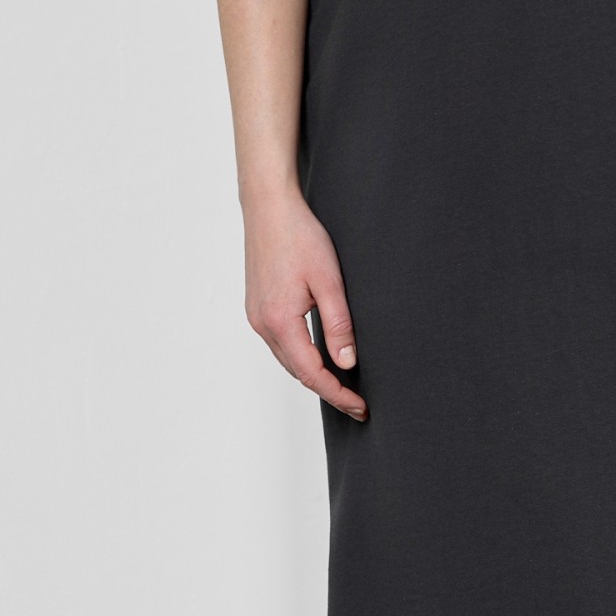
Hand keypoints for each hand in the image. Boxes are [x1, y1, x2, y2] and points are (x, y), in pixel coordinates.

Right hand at [242, 188, 367, 419]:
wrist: (269, 208)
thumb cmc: (300, 236)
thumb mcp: (328, 280)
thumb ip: (338, 323)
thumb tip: (347, 363)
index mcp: (280, 321)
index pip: (312, 373)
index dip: (337, 393)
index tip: (360, 406)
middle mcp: (263, 325)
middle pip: (297, 372)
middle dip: (328, 389)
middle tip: (357, 402)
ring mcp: (256, 317)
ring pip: (288, 359)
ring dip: (313, 374)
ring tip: (342, 383)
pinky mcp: (257, 307)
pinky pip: (280, 343)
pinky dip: (300, 356)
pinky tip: (319, 354)